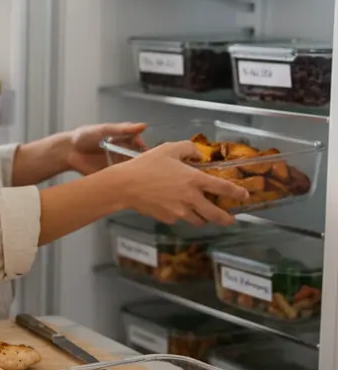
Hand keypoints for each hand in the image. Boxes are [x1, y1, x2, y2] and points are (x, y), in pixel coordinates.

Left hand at [65, 122, 145, 175]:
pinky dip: (123, 180)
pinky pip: (119, 178)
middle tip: (142, 164)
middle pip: (137, 158)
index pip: (139, 144)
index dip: (143, 148)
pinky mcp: (109, 175)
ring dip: (133, 171)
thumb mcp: (104, 130)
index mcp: (122, 140)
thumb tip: (143, 126)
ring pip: (130, 169)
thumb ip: (123, 129)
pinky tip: (125, 180)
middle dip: (141, 161)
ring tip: (134, 172)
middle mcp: (121, 152)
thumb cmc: (84, 136)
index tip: (144, 150)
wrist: (68, 151)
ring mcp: (115, 164)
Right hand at [119, 141, 247, 225]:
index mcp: (195, 180)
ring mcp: (179, 212)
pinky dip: (181, 215)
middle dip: (226, 218)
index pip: (224, 188)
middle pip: (216, 215)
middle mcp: (191, 199)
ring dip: (202, 217)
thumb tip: (199, 155)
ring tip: (200, 213)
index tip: (244, 196)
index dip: (237, 193)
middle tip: (230, 219)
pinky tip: (173, 207)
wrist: (125, 185)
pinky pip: (179, 219)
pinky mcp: (168, 219)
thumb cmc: (147, 165)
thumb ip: (188, 149)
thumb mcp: (169, 149)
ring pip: (198, 220)